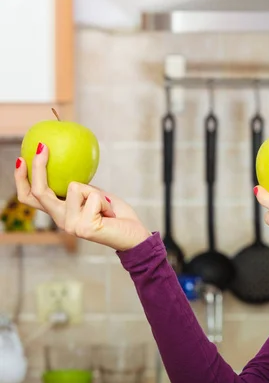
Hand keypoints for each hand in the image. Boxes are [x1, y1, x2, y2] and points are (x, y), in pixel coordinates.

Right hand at [14, 143, 151, 250]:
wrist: (133, 235)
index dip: (21, 179)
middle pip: (40, 192)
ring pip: (74, 187)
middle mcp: (60, 220)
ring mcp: (70, 225)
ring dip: (94, 192)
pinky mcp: (83, 227)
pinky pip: (92, 196)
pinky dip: (105, 201)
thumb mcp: (93, 195)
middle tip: (43, 147)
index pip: (31, 198)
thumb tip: (67, 160)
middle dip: (38, 167)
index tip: (21, 158)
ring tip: (104, 206)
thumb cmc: (115, 214)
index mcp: (60, 213)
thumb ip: (78, 187)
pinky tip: (109, 214)